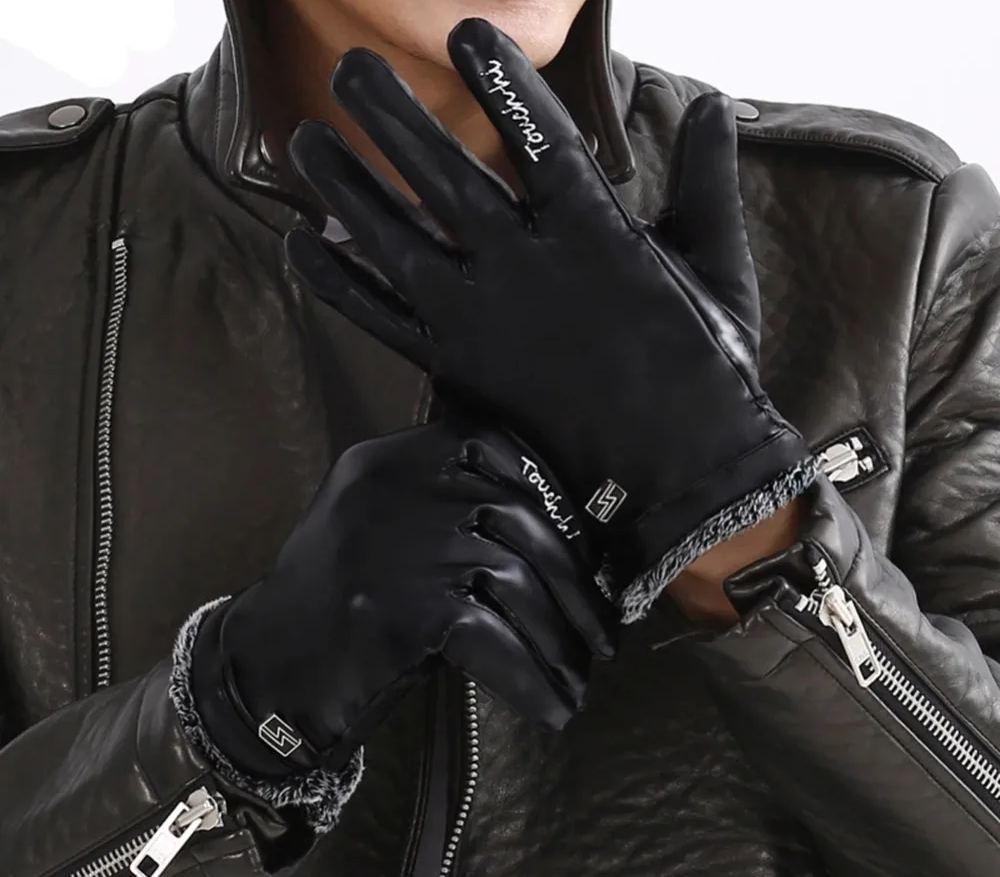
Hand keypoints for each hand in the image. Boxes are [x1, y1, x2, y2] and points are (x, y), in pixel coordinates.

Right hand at [189, 413, 616, 780]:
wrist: (267, 664)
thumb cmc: (337, 595)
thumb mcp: (378, 522)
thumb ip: (443, 503)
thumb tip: (551, 531)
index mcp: (391, 459)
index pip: (493, 444)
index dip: (551, 492)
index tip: (581, 544)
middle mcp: (397, 488)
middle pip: (518, 517)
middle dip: (572, 581)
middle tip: (600, 628)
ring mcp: (400, 546)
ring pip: (514, 579)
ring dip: (560, 637)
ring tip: (580, 675)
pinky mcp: (403, 609)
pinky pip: (494, 638)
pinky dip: (531, 677)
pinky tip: (550, 705)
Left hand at [285, 18, 816, 621]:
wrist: (676, 470)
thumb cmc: (705, 364)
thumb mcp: (717, 263)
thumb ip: (706, 178)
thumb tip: (714, 104)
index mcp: (596, 234)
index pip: (539, 136)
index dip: (501, 80)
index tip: (466, 35)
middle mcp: (526, 270)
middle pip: (443, 177)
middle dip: (390, 116)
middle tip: (350, 66)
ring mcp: (481, 321)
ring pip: (394, 241)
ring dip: (345, 187)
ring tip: (304, 140)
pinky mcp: (456, 366)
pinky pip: (382, 319)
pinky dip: (339, 282)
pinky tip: (302, 245)